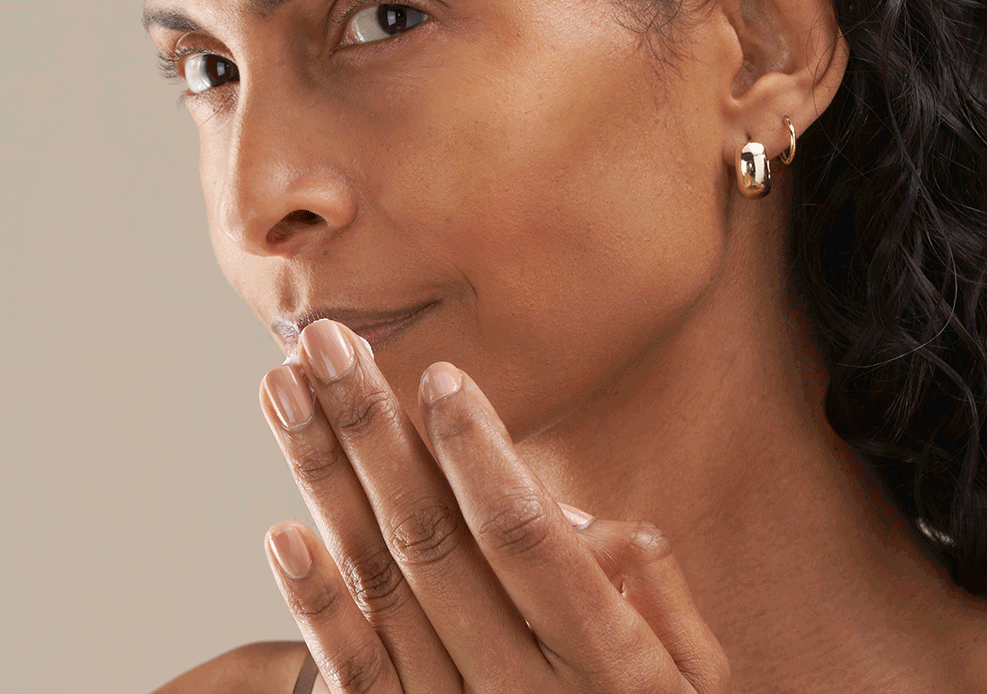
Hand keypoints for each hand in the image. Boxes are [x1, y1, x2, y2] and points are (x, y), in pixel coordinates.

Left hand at [259, 319, 729, 692]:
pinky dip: (315, 608)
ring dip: (325, 484)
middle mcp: (522, 690)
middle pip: (431, 543)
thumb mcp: (690, 670)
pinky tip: (281, 534)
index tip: (436, 374)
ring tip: (286, 392)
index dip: (479, 453)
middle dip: (371, 431)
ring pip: (380, 590)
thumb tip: (573, 517)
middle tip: (327, 343)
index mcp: (607, 660)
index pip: (524, 537)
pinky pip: (357, 678)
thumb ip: (645, 583)